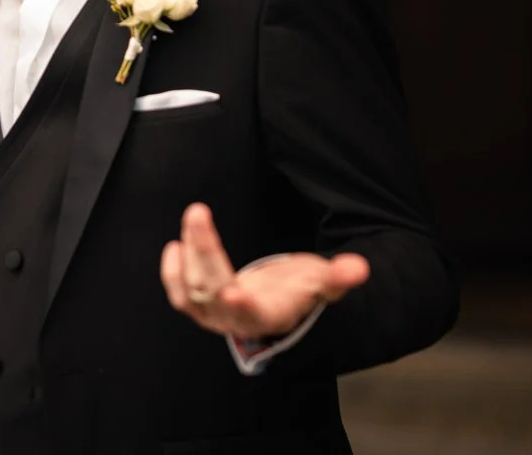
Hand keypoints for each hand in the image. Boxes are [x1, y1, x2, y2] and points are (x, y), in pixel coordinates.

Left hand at [160, 202, 368, 338]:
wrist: (279, 306)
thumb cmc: (301, 291)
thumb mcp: (323, 283)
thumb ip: (338, 277)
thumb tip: (360, 268)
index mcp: (269, 317)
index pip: (252, 315)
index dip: (241, 307)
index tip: (233, 292)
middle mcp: (236, 320)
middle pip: (212, 290)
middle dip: (203, 251)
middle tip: (198, 212)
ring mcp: (214, 315)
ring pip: (190, 292)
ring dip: (187, 253)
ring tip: (195, 217)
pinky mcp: (199, 304)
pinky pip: (178, 294)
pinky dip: (172, 271)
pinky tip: (175, 244)